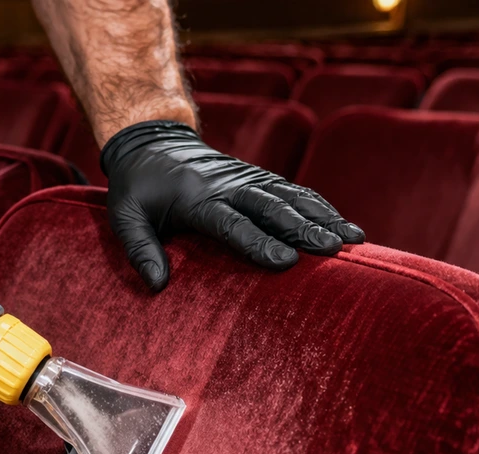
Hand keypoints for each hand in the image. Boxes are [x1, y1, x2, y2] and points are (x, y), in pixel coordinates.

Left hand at [100, 120, 364, 290]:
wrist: (152, 143)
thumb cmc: (138, 188)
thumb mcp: (124, 217)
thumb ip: (140, 250)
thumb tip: (157, 285)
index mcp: (197, 198)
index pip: (232, 222)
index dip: (259, 241)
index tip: (285, 260)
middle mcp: (229, 186)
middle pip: (272, 207)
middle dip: (305, 228)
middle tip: (335, 250)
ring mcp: (248, 179)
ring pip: (291, 197)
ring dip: (323, 217)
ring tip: (353, 239)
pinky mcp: (259, 178)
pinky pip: (295, 191)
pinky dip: (321, 207)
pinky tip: (345, 225)